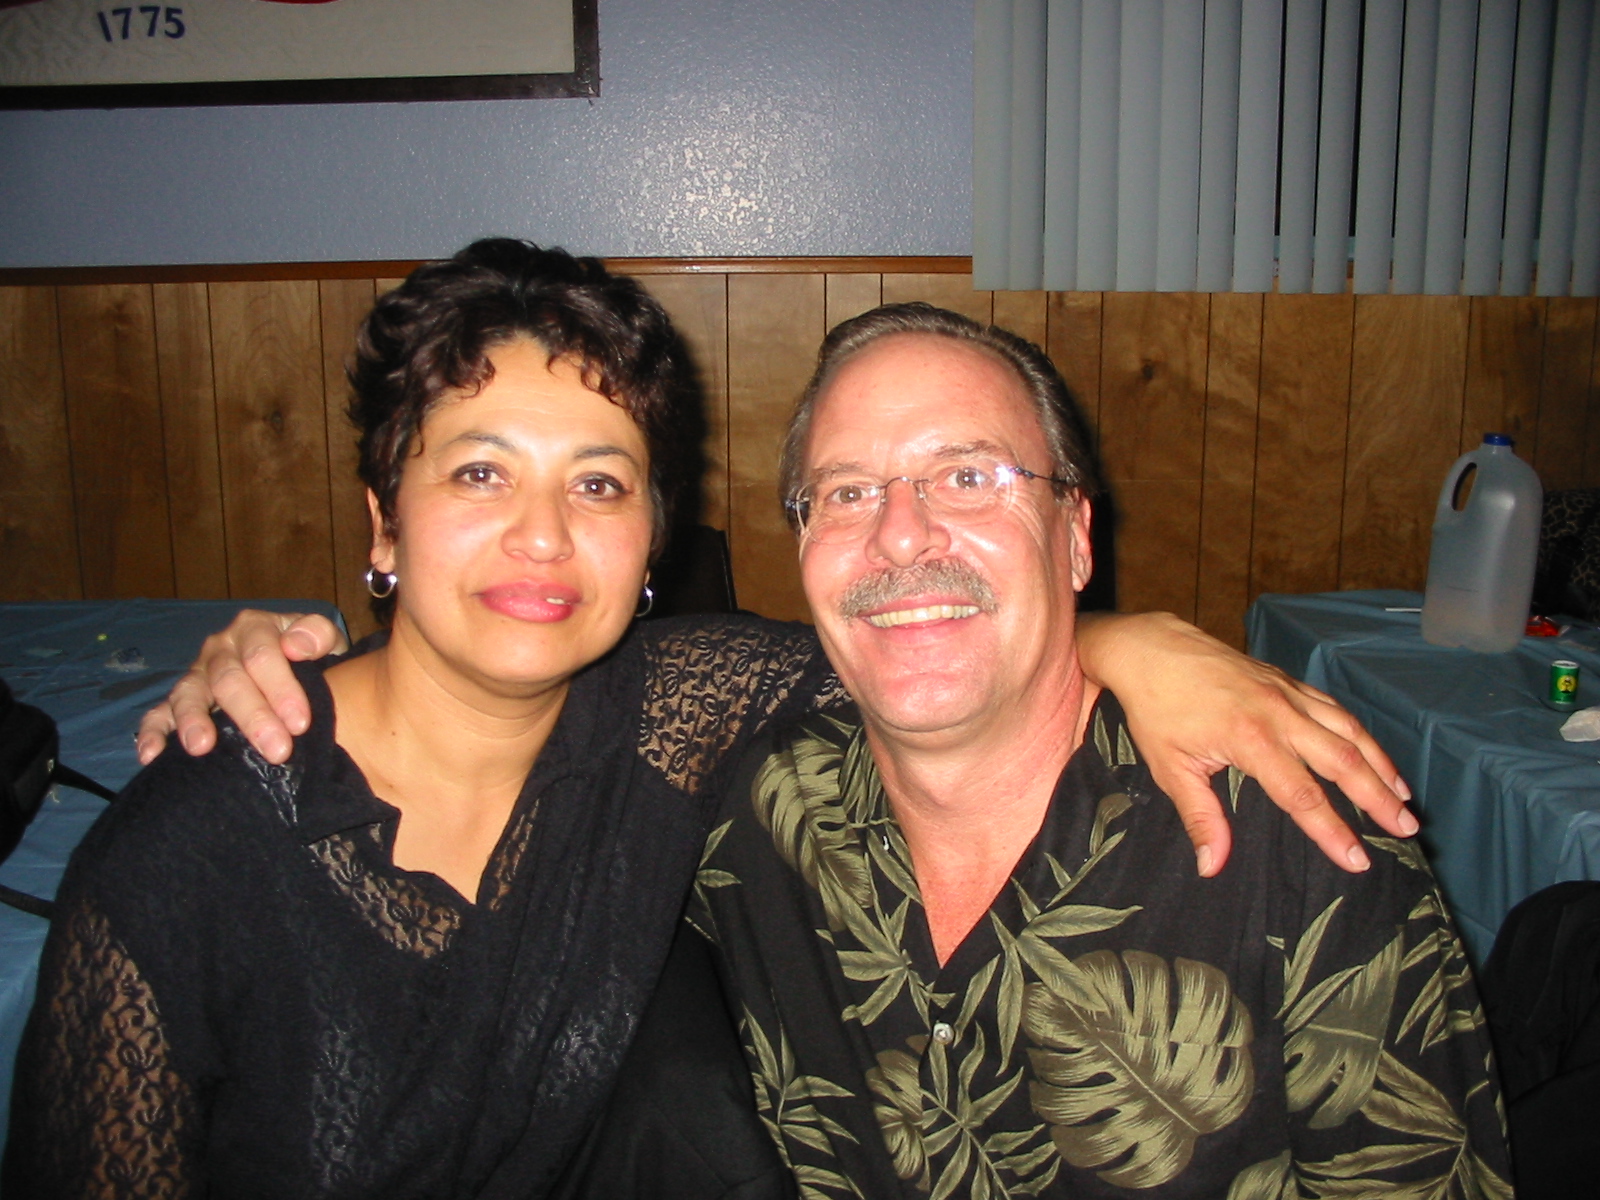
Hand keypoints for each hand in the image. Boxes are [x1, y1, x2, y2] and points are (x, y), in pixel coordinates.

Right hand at [135, 611, 347, 766]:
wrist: (296, 667)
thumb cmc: (311, 659)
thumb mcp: (325, 641)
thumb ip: (318, 635)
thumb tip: (298, 645)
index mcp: (254, 628)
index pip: (263, 656)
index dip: (281, 689)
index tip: (301, 723)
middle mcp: (220, 648)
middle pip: (229, 680)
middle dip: (253, 716)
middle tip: (277, 750)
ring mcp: (195, 675)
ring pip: (188, 694)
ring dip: (194, 721)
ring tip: (202, 747)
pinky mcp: (176, 702)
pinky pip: (157, 714)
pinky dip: (152, 733)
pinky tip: (151, 754)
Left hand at [1075, 611, 1415, 875]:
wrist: (1152, 650)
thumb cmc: (1158, 710)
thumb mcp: (1171, 768)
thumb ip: (1200, 818)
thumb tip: (1212, 867)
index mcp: (1250, 738)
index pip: (1301, 794)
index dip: (1332, 830)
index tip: (1358, 859)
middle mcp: (1278, 713)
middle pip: (1341, 759)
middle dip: (1378, 797)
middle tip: (1407, 829)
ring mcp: (1287, 692)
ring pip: (1348, 729)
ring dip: (1380, 764)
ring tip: (1404, 798)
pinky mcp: (1287, 680)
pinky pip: (1335, 708)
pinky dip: (1360, 733)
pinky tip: (1373, 754)